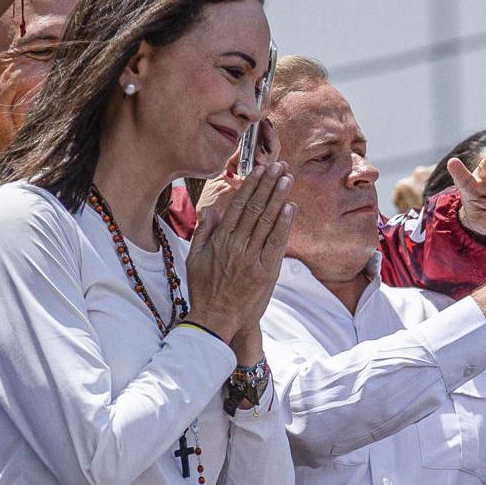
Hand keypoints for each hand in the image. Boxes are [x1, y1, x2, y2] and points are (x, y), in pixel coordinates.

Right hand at [186, 162, 294, 340]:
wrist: (217, 319)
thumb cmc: (204, 289)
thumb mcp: (195, 258)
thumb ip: (204, 232)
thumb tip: (212, 210)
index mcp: (219, 240)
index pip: (237, 206)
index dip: (250, 186)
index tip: (260, 170)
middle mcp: (236, 245)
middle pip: (254, 209)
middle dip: (268, 185)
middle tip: (279, 166)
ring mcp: (252, 258)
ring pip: (267, 222)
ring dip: (278, 198)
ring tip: (288, 178)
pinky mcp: (266, 272)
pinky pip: (276, 243)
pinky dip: (284, 224)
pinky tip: (290, 207)